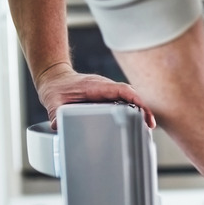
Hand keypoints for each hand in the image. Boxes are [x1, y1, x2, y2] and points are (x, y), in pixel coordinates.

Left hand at [35, 62, 155, 128]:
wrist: (54, 79)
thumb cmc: (56, 88)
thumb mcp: (53, 103)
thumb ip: (55, 115)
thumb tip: (58, 126)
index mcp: (95, 86)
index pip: (120, 90)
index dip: (134, 99)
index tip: (143, 111)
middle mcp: (104, 87)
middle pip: (130, 94)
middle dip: (142, 107)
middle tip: (150, 124)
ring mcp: (107, 91)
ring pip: (129, 98)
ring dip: (139, 109)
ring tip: (148, 126)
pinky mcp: (107, 96)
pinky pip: (124, 101)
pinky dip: (132, 110)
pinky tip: (137, 123)